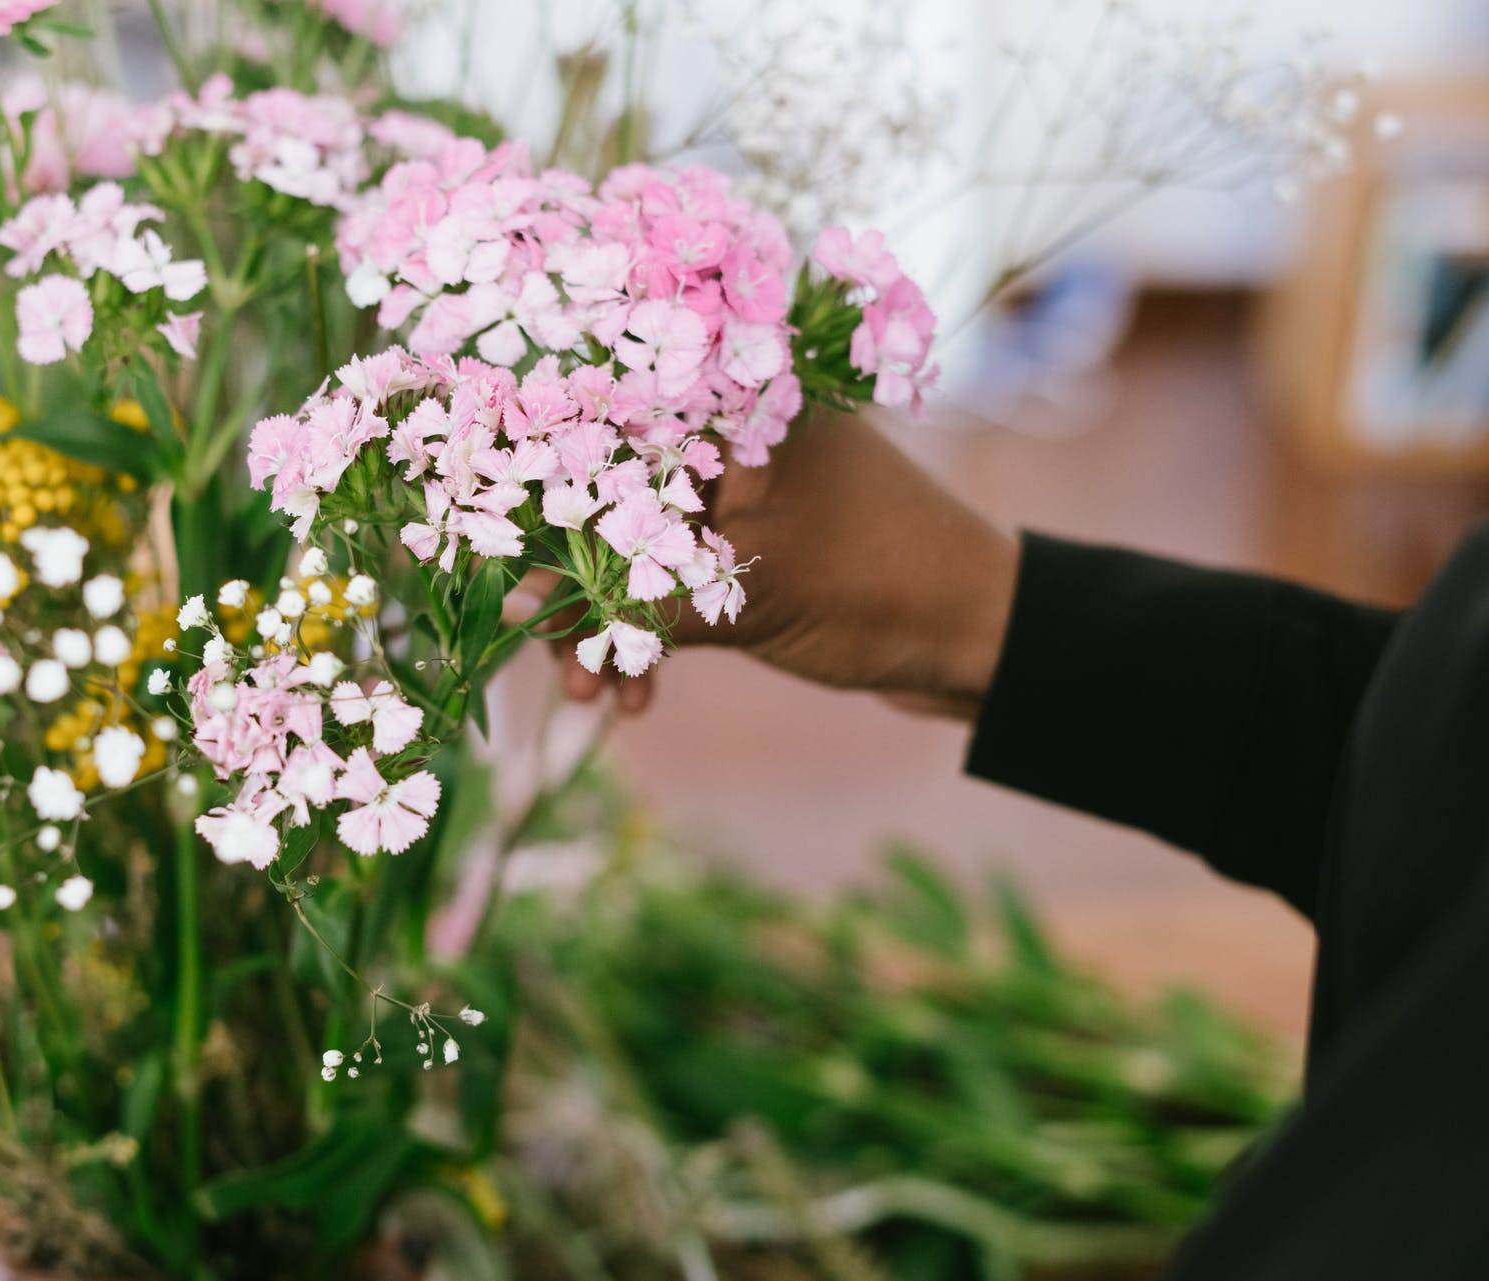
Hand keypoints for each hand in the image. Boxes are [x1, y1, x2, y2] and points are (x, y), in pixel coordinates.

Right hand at [547, 408, 1021, 719]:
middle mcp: (735, 441)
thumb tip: (523, 612)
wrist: (985, 640)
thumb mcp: (749, 592)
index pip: (611, 430)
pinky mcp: (753, 554)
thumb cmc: (882, 584)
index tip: (503, 560)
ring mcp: (745, 500)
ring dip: (610, 625)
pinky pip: (676, 587)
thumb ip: (638, 598)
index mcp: (740, 408)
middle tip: (541, 648)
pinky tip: (635, 697)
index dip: (545, 495)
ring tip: (591, 691)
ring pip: (641, 553)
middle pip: (616, 499)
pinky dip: (653, 638)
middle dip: (576, 582)